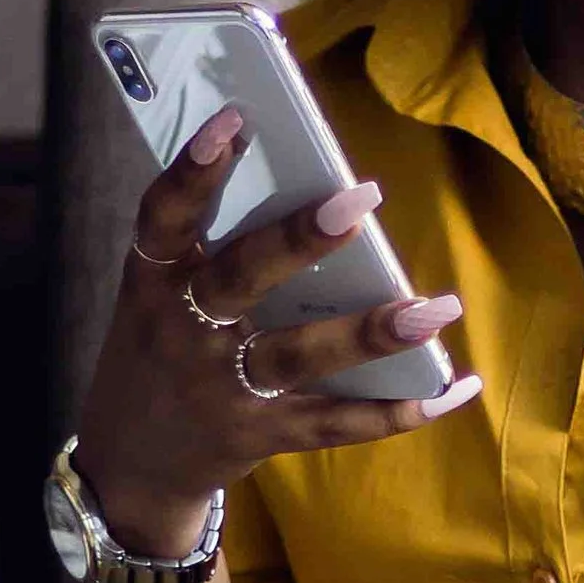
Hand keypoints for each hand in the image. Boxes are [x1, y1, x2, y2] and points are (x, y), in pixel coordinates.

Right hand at [73, 109, 480, 546]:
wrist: (131, 463)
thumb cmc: (163, 351)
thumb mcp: (161, 296)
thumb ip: (216, 246)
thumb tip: (309, 178)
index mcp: (156, 281)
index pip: (165, 216)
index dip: (194, 169)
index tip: (235, 119)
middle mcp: (185, 332)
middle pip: (242, 279)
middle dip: (298, 240)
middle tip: (361, 199)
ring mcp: (224, 388)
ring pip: (299, 354)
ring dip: (371, 332)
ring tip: (435, 307)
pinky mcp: (262, 434)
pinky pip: (337, 422)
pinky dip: (397, 410)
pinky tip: (452, 390)